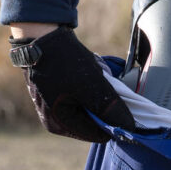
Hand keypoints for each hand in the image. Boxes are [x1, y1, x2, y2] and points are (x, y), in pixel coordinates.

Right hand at [12, 25, 133, 142]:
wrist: (41, 34)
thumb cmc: (63, 62)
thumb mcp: (93, 86)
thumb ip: (111, 109)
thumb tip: (129, 128)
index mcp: (60, 124)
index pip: (98, 135)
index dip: (115, 123)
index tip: (123, 106)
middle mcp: (54, 121)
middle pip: (93, 123)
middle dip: (104, 107)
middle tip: (105, 87)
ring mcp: (52, 108)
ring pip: (88, 110)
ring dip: (97, 97)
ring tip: (96, 79)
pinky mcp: (54, 95)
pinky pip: (80, 99)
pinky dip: (89, 91)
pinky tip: (89, 76)